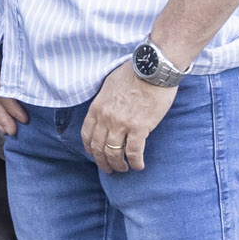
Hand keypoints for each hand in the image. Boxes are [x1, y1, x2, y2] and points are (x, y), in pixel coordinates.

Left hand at [82, 59, 175, 173]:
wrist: (151, 70)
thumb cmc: (133, 74)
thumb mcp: (109, 86)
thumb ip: (105, 102)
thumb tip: (107, 110)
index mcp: (97, 108)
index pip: (87, 133)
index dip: (89, 147)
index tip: (93, 154)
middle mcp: (105, 118)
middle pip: (98, 147)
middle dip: (102, 161)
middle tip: (108, 169)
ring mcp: (121, 124)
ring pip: (114, 153)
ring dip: (117, 164)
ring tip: (123, 169)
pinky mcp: (140, 128)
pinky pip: (134, 152)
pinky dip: (135, 162)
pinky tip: (139, 166)